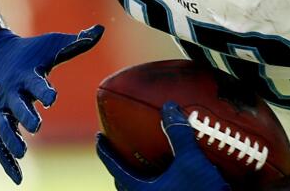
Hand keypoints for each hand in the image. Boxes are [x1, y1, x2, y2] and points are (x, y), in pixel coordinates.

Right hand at [0, 24, 103, 183]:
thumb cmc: (31, 52)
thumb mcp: (52, 44)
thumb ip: (77, 43)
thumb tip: (100, 29)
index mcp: (26, 75)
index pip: (35, 83)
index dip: (44, 90)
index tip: (52, 97)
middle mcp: (11, 92)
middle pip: (17, 105)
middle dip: (25, 115)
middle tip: (36, 125)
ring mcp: (0, 109)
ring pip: (3, 127)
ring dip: (11, 139)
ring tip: (22, 152)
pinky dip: (5, 161)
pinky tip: (17, 178)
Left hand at [96, 101, 229, 190]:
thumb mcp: (191, 161)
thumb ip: (179, 134)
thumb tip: (169, 107)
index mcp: (141, 190)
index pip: (116, 167)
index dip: (106, 151)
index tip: (99, 137)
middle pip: (125, 184)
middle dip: (122, 168)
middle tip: (121, 151)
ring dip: (142, 177)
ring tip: (146, 163)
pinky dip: (161, 183)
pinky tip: (174, 176)